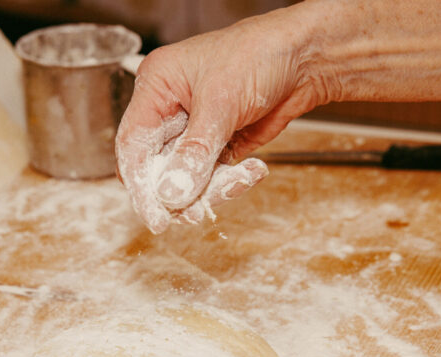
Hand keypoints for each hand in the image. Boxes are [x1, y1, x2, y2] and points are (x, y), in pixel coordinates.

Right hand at [115, 4, 329, 232]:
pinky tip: (254, 170)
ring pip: (187, 179)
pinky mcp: (218, 146)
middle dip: (181, 192)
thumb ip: (195, 150)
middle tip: (197, 213)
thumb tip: (171, 193)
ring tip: (242, 178)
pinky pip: (214, 178)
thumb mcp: (222, 101)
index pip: (133, 144)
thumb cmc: (260, 55)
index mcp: (157, 87)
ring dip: (213, 189)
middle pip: (158, 168)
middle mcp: (170, 110)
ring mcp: (194, 131)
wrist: (307, 58)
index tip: (156, 218)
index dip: (141, 184)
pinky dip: (232, 182)